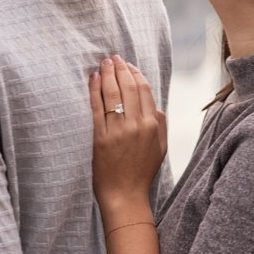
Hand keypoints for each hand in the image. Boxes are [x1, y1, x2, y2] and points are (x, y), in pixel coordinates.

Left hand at [89, 56, 166, 218]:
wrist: (125, 195)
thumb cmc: (142, 173)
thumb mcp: (160, 149)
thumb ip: (160, 125)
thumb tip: (155, 106)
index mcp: (152, 125)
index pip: (144, 91)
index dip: (136, 74)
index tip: (129, 65)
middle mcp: (136, 125)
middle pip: (128, 88)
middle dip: (121, 69)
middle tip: (114, 58)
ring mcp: (117, 131)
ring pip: (112, 94)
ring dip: (107, 75)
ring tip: (103, 63)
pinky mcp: (100, 138)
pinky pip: (96, 108)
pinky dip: (94, 91)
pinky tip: (93, 79)